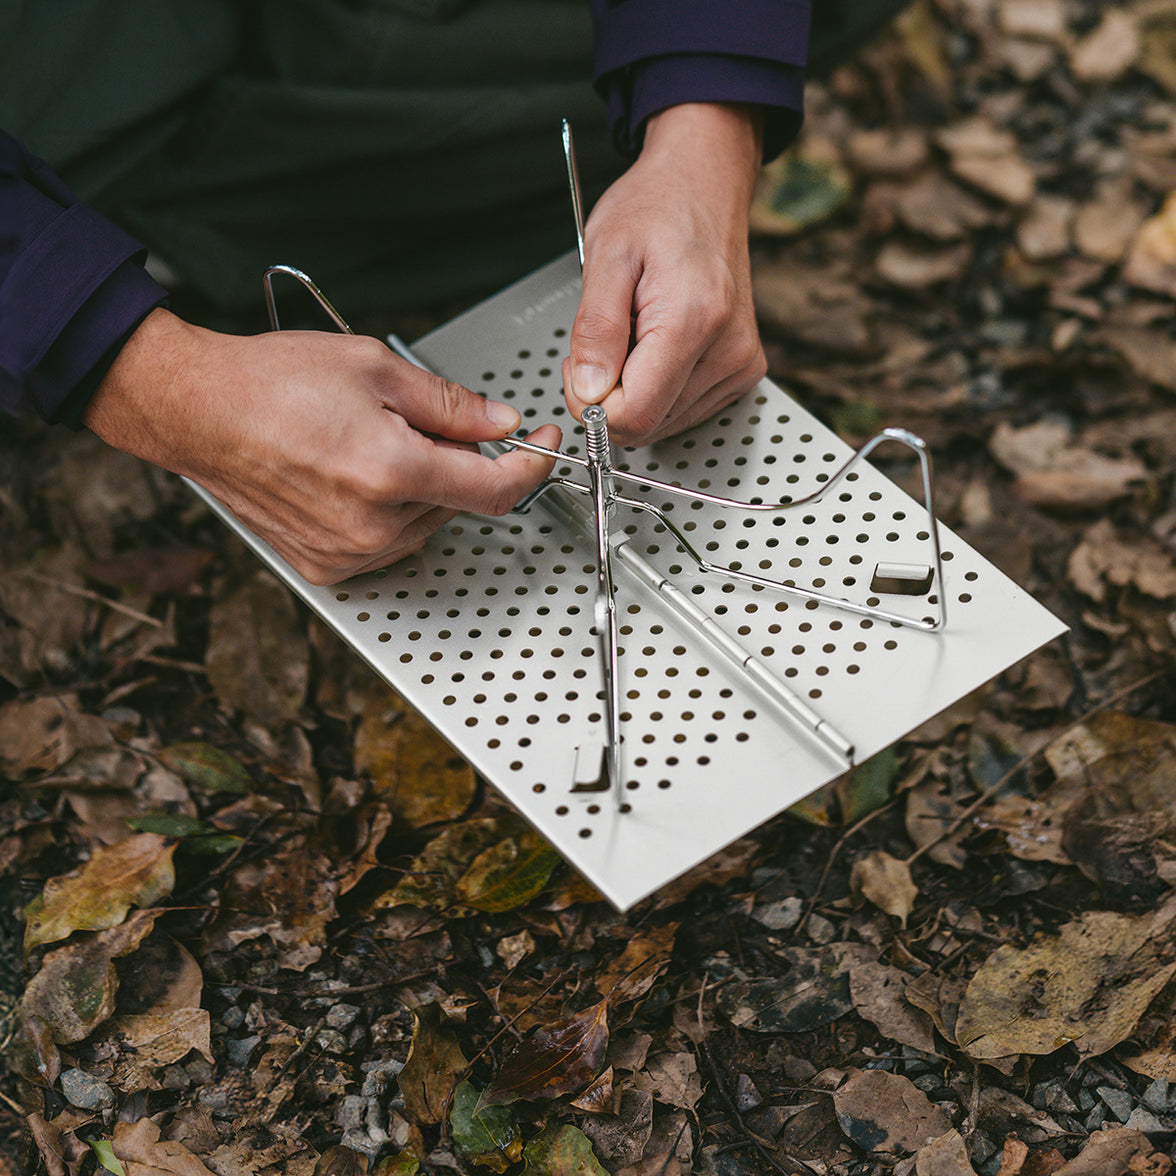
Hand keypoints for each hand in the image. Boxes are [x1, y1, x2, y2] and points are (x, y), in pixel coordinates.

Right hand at [84, 309, 559, 583]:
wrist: (197, 410)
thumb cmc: (271, 381)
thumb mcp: (375, 368)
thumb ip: (451, 404)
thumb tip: (500, 424)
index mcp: (390, 472)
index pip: (494, 490)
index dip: (529, 466)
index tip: (540, 445)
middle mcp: (371, 525)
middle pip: (460, 503)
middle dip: (460, 463)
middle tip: (424, 423)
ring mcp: (346, 553)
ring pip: (427, 524)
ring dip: (425, 488)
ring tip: (375, 443)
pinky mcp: (325, 566)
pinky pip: (388, 542)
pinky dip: (392, 511)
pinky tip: (356, 476)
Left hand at [565, 103, 767, 446]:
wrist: (704, 182)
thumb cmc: (657, 207)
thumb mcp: (606, 256)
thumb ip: (595, 330)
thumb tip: (590, 392)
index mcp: (693, 323)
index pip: (634, 416)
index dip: (592, 404)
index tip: (581, 365)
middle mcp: (727, 353)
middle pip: (647, 426)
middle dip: (609, 396)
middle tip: (603, 341)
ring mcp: (739, 366)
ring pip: (663, 424)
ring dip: (633, 391)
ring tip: (633, 333)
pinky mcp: (742, 372)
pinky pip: (682, 411)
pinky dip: (657, 387)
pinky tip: (656, 345)